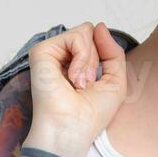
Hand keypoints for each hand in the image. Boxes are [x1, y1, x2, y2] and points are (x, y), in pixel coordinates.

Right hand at [25, 22, 126, 156]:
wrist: (72, 130)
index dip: (103, 57)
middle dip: (96, 59)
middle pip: (90, 33)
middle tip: (85, 85)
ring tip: (78, 83)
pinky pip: (76, 36)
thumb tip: (100, 26)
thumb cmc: (91, 115)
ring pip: (85, 32)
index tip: (94, 83)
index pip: (94, 39)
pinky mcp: (41, 52)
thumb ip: (113, 52)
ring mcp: (49, 53)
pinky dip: (83, 58)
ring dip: (90, 61)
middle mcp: (60, 57)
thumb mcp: (115, 81)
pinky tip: (72, 79)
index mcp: (74, 63)